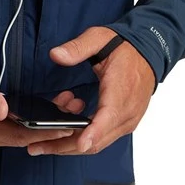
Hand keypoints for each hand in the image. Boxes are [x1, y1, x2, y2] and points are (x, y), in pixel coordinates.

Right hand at [0, 76, 76, 149]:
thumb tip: (4, 108)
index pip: (21, 134)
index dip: (45, 131)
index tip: (68, 125)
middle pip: (25, 135)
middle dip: (51, 126)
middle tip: (75, 111)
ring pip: (21, 132)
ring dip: (44, 122)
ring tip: (65, 105)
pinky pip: (14, 128)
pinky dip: (31, 120)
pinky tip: (42, 109)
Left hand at [25, 26, 155, 156]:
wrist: (148, 53)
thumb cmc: (124, 47)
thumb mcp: (99, 38)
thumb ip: (77, 48)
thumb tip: (56, 55)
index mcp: (120, 90)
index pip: (107, 118)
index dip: (92, 133)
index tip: (78, 143)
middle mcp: (126, 112)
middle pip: (97, 140)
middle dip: (66, 146)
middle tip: (37, 146)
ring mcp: (127, 121)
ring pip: (97, 144)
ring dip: (71, 144)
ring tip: (44, 142)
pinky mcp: (124, 123)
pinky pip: (102, 138)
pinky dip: (82, 138)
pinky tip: (64, 130)